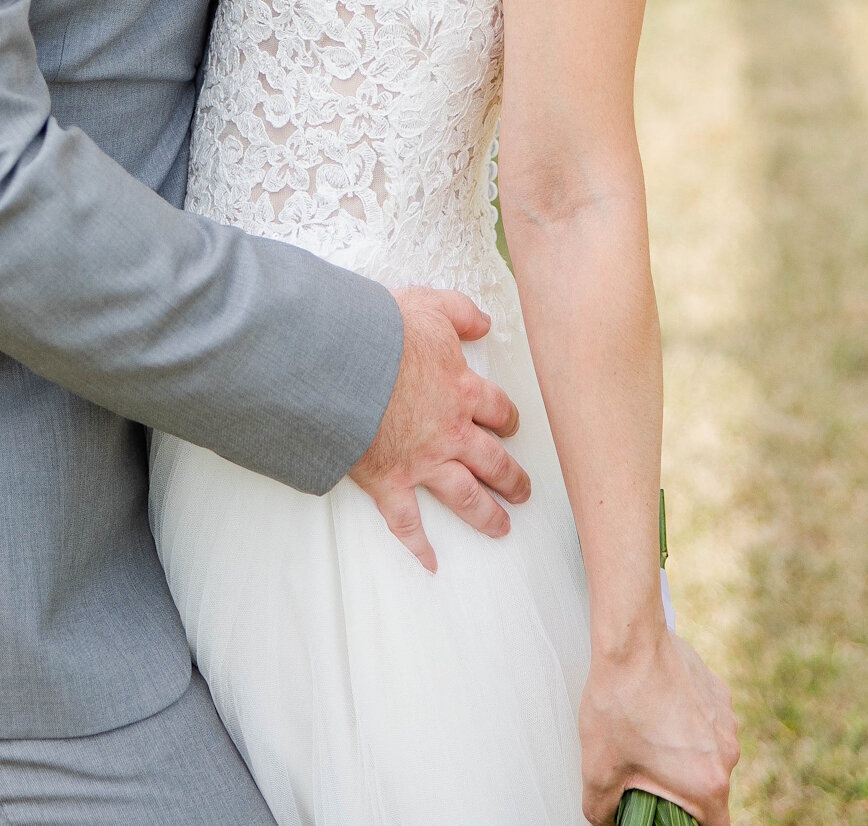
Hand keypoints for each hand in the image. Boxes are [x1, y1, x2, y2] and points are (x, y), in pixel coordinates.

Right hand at [348, 285, 529, 571]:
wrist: (344, 362)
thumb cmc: (382, 331)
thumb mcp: (430, 305)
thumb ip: (461, 312)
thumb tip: (485, 322)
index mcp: (461, 390)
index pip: (498, 410)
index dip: (508, 419)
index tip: (512, 428)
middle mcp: (451, 431)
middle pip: (493, 461)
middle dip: (511, 478)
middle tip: (523, 491)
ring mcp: (422, 461)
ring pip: (466, 496)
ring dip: (486, 515)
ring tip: (502, 528)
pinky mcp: (390, 481)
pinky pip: (407, 522)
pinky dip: (418, 546)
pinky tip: (431, 563)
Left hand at [580, 625, 738, 825]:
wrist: (630, 641)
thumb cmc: (618, 703)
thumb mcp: (598, 769)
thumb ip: (602, 810)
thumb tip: (604, 820)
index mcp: (708, 782)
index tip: (673, 820)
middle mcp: (727, 753)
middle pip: (710, 789)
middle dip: (681, 789)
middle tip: (647, 774)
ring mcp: (726, 721)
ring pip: (709, 753)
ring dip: (685, 754)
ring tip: (647, 736)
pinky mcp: (719, 693)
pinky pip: (707, 722)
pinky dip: (687, 724)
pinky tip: (656, 708)